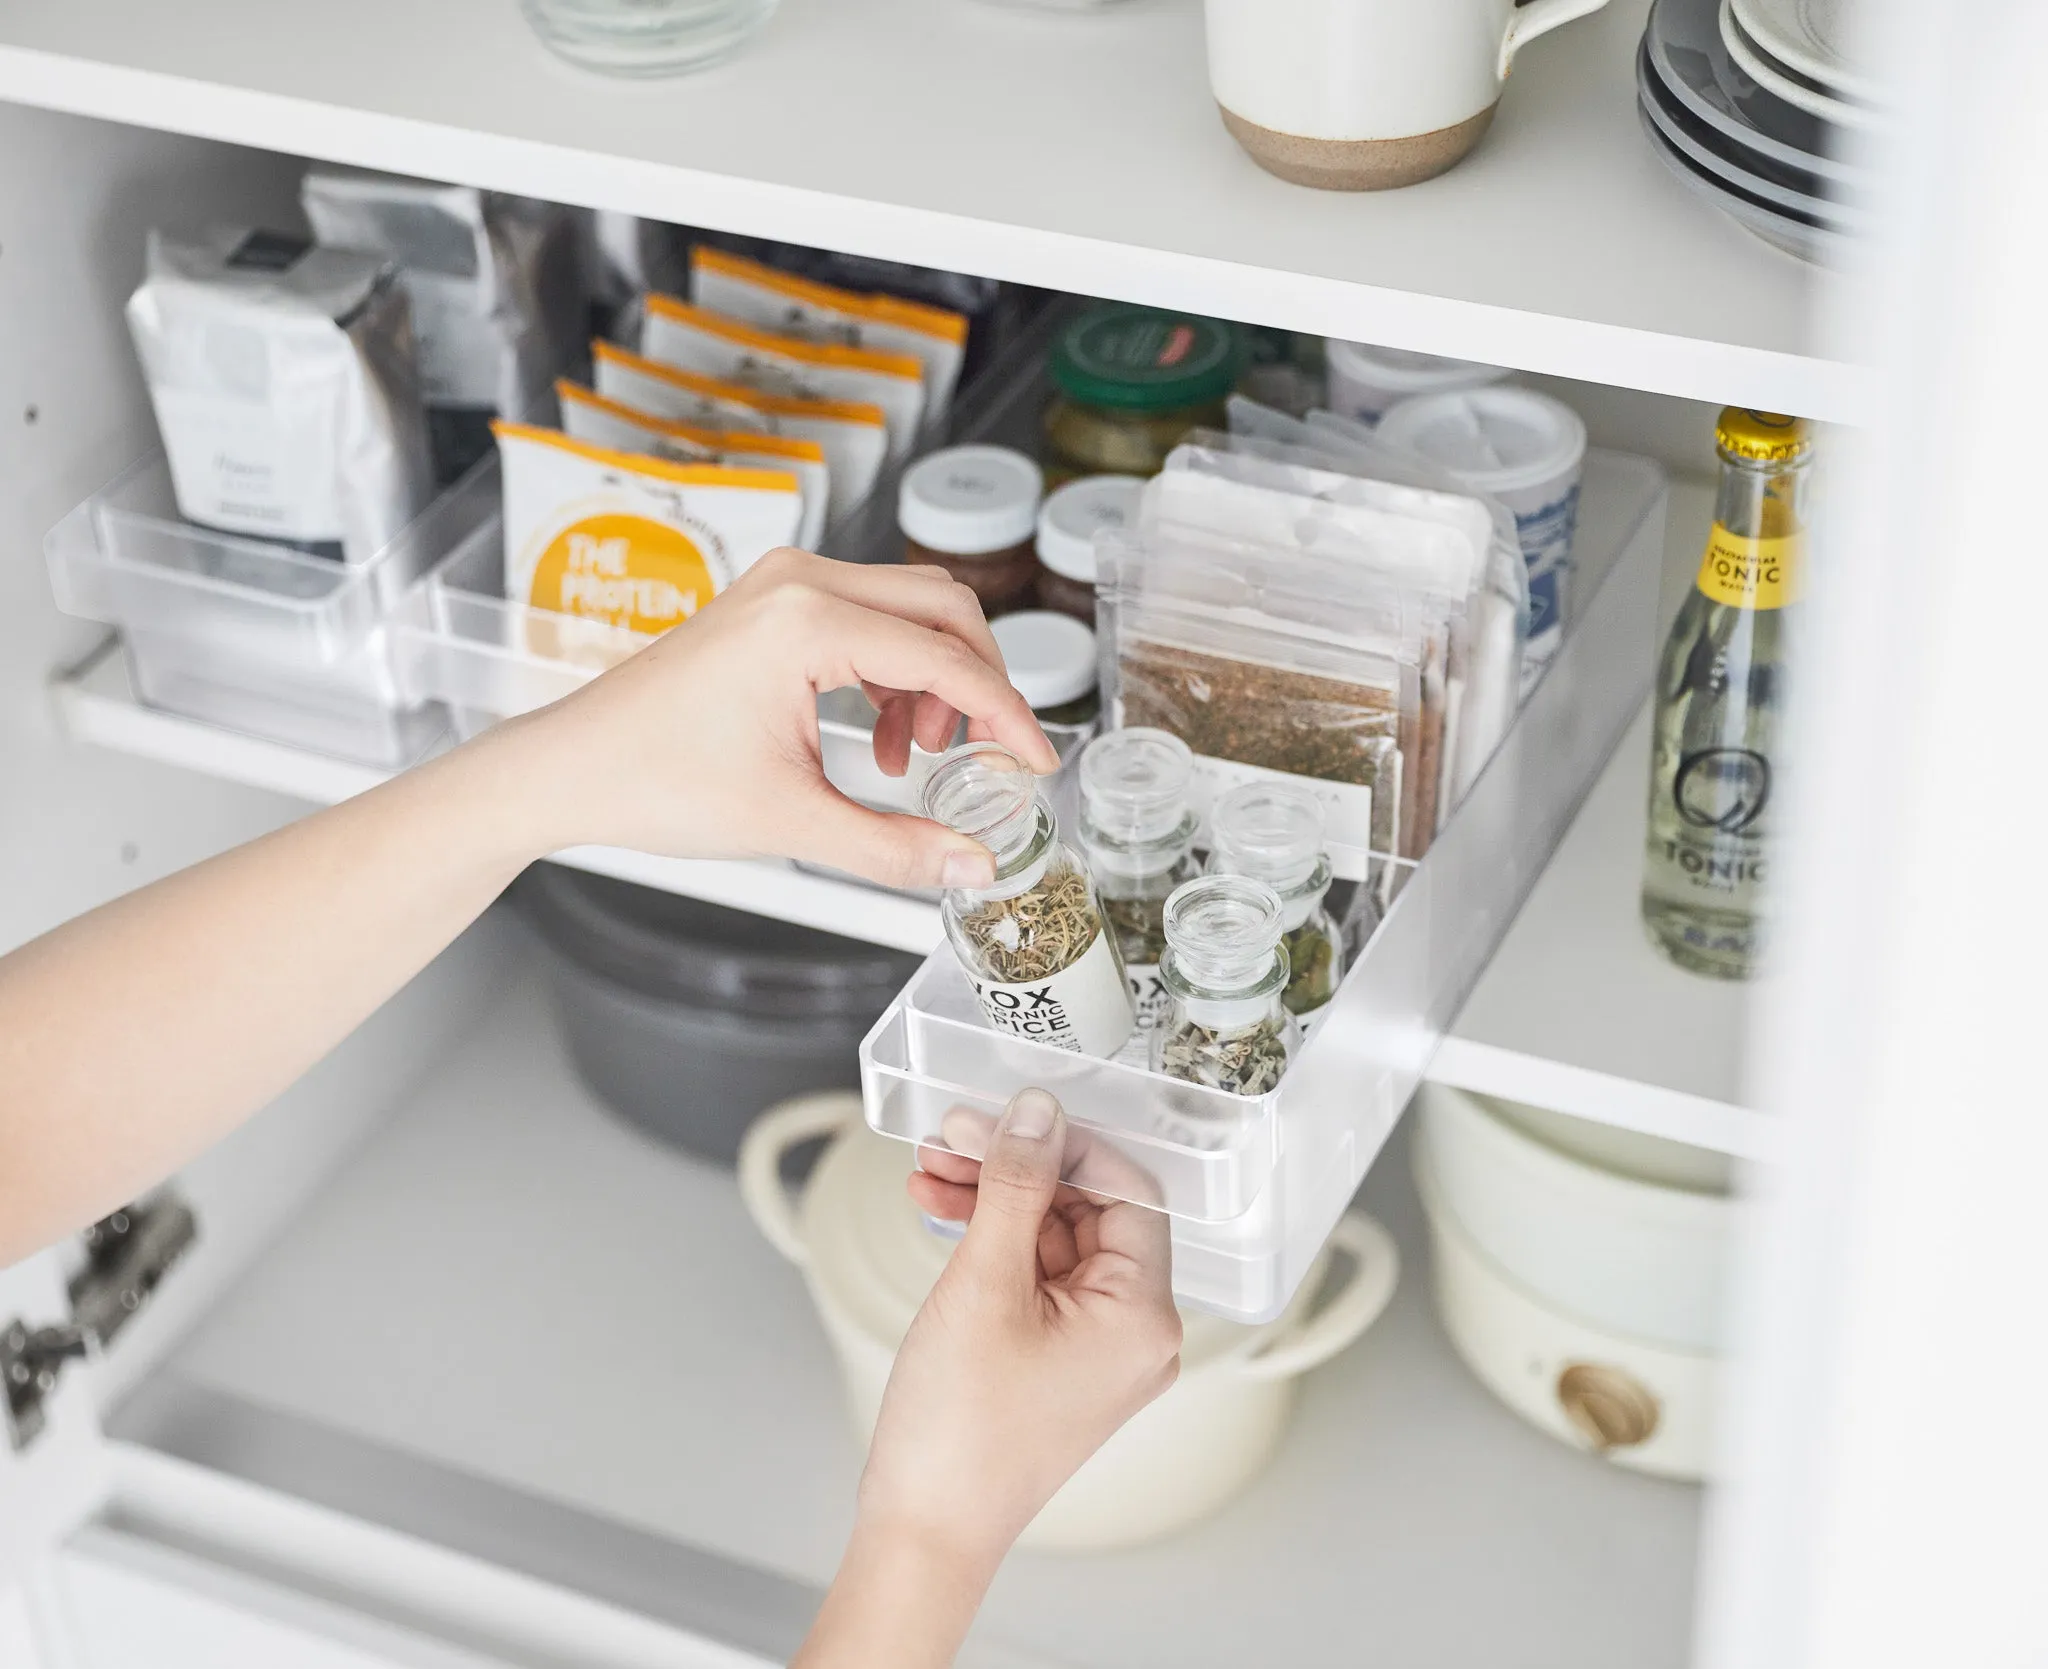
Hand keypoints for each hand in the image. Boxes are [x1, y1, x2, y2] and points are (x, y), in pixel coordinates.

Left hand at [497, 549, 1058, 889]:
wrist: (570, 768)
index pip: (946, 658)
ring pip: (909, 609)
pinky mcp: (771, 605)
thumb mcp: (789, 824)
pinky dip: (893, 673)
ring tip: (918, 757)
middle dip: (980, 683)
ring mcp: (782, 586)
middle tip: (988, 755)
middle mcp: (800, 583)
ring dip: (935, 679)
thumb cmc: (653, 782)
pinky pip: (867, 620)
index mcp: (808, 622)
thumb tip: (972, 866)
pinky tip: (880, 739)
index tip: (1035, 763)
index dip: (1005, 716)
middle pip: (943, 609)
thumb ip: (893, 847)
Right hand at [869, 1088, 1182, 1572]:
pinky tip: (943, 1209)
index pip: (1128, 1191)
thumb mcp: (985, 1283)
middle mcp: (1135, 1333)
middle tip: (953, 1137)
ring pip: (1055, 1238)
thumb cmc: (960, 1434)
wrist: (924, 1530)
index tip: (1008, 1117)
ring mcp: (1097, 1349)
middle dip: (1017, 1167)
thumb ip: (1016, 1186)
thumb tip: (1037, 1115)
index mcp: (1143, 1316)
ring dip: (995, 1198)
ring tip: (932, 1170)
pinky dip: (992, 1241)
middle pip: (1088, 1210)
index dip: (1066, 1144)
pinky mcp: (1059, 1359)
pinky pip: (1036, 1276)